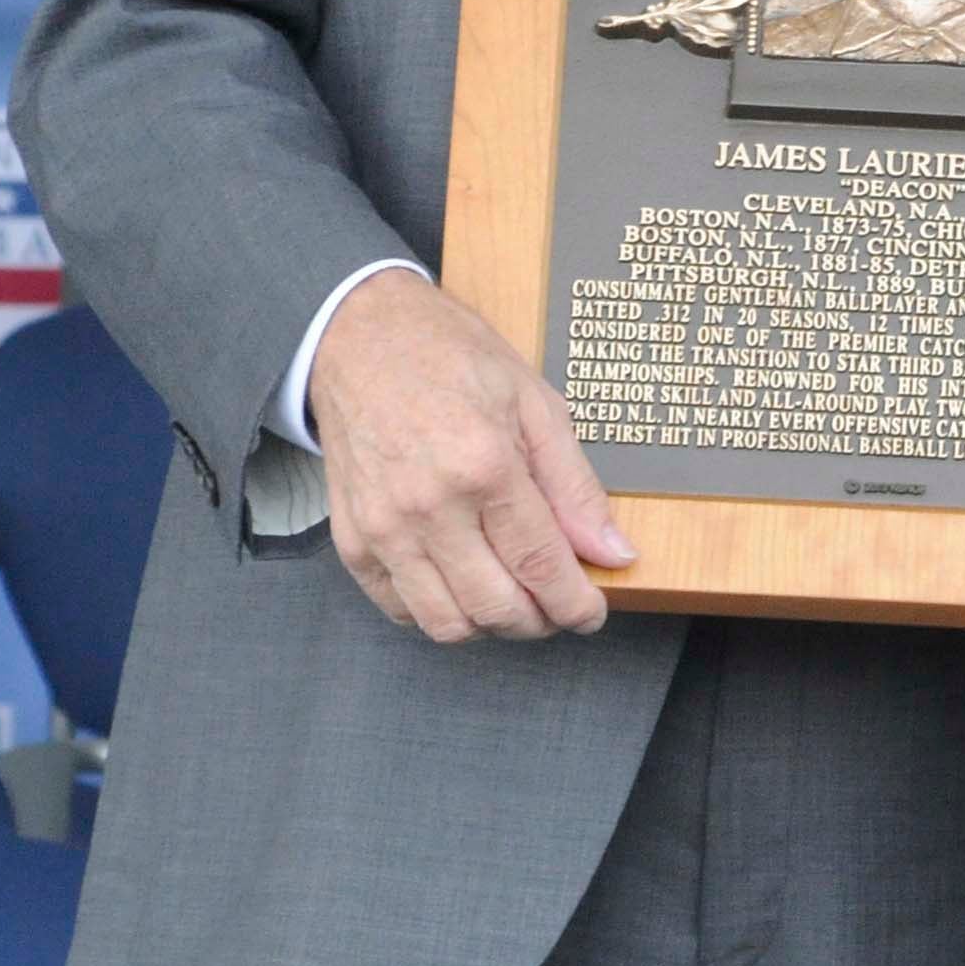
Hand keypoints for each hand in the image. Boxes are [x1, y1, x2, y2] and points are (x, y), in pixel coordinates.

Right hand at [309, 270, 633, 642]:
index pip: (540, 566)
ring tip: (515, 597)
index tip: (592, 612)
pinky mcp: (351, 540)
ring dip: (492, 625)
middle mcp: (427, 507)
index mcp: (483, 465)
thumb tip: (613, 552)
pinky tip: (464, 584)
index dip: (576, 604)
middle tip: (558, 604)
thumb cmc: (452, 361)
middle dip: (541, 621)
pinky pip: (399, 609)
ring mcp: (382, 528)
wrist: (359, 340)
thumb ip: (576, 488)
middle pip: (496, 607)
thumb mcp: (536, 406)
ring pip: (446, 623)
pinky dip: (439, 613)